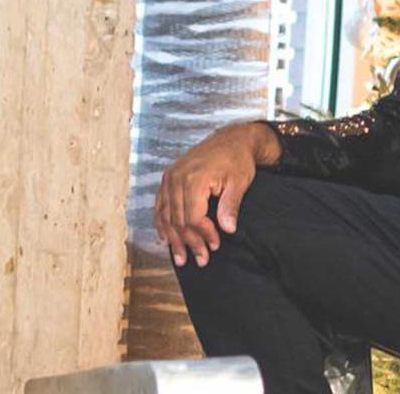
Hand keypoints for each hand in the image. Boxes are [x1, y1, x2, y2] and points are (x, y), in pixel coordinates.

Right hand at [153, 121, 278, 267]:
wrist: (231, 139)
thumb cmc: (237, 159)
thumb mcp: (239, 182)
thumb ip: (231, 206)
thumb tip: (228, 229)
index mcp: (194, 178)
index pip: (193, 217)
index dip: (203, 235)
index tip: (215, 245)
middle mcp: (176, 178)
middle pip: (178, 220)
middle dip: (189, 243)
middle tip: (200, 259)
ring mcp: (170, 177)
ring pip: (166, 216)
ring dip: (173, 239)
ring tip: (181, 258)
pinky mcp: (168, 178)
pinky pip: (160, 205)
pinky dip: (162, 223)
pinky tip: (165, 238)